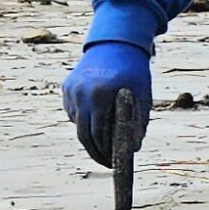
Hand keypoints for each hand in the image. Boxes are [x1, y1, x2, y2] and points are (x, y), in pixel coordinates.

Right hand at [61, 40, 151, 161]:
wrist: (115, 44)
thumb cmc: (134, 73)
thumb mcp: (142, 96)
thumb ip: (137, 122)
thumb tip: (132, 149)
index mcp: (102, 94)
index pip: (99, 134)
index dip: (105, 153)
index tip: (112, 165)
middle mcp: (82, 92)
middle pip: (84, 134)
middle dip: (95, 151)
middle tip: (106, 162)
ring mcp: (71, 89)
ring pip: (78, 124)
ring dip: (90, 136)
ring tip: (104, 144)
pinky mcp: (66, 87)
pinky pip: (74, 112)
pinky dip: (84, 121)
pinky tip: (96, 122)